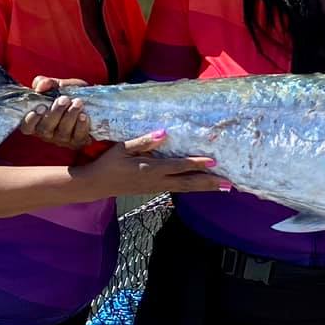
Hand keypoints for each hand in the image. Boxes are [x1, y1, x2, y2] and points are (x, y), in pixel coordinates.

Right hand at [22, 79, 92, 147]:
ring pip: (62, 132)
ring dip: (70, 116)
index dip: (31, 120)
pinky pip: (78, 136)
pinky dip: (81, 126)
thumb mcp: (57, 86)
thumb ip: (46, 83)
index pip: (27, 127)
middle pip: (45, 129)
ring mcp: (62, 139)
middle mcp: (47, 133)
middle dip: (55, 113)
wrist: (91, 99)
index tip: (41, 107)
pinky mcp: (78, 141)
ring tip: (78, 102)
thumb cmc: (68, 94)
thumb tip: (40, 86)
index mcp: (37, 121)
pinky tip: (83, 115)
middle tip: (64, 99)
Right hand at [77, 131, 225, 199]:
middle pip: (188, 183)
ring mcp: (156, 188)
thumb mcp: (122, 148)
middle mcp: (156, 181)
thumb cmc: (108, 163)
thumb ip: (143, 142)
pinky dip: (192, 187)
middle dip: (209, 183)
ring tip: (224, 187)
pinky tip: (202, 186)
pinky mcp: (154, 190)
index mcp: (150, 169)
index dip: (196, 163)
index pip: (178, 166)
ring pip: (185, 188)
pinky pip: (178, 189)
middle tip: (229, 184)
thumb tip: (163, 133)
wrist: (96, 185)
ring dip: (204, 187)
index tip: (213, 161)